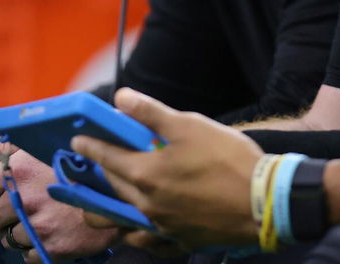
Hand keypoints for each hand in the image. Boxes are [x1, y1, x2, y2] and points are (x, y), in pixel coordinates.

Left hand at [0, 144, 118, 259]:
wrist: (121, 187)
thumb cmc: (76, 159)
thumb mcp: (38, 142)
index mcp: (18, 168)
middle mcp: (25, 198)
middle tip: (13, 205)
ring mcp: (39, 226)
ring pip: (6, 239)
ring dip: (18, 230)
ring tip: (41, 212)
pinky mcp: (53, 248)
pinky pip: (27, 255)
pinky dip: (37, 246)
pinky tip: (54, 227)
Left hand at [72, 88, 261, 250]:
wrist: (263, 203)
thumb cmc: (228, 159)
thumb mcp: (189, 125)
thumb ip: (151, 113)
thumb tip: (121, 98)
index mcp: (145, 174)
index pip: (105, 157)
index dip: (89, 146)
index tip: (76, 141)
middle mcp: (147, 205)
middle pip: (113, 186)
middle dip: (101, 171)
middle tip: (99, 159)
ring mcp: (162, 227)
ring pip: (124, 218)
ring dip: (113, 205)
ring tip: (114, 193)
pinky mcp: (179, 241)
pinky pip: (147, 241)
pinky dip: (137, 232)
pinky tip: (140, 224)